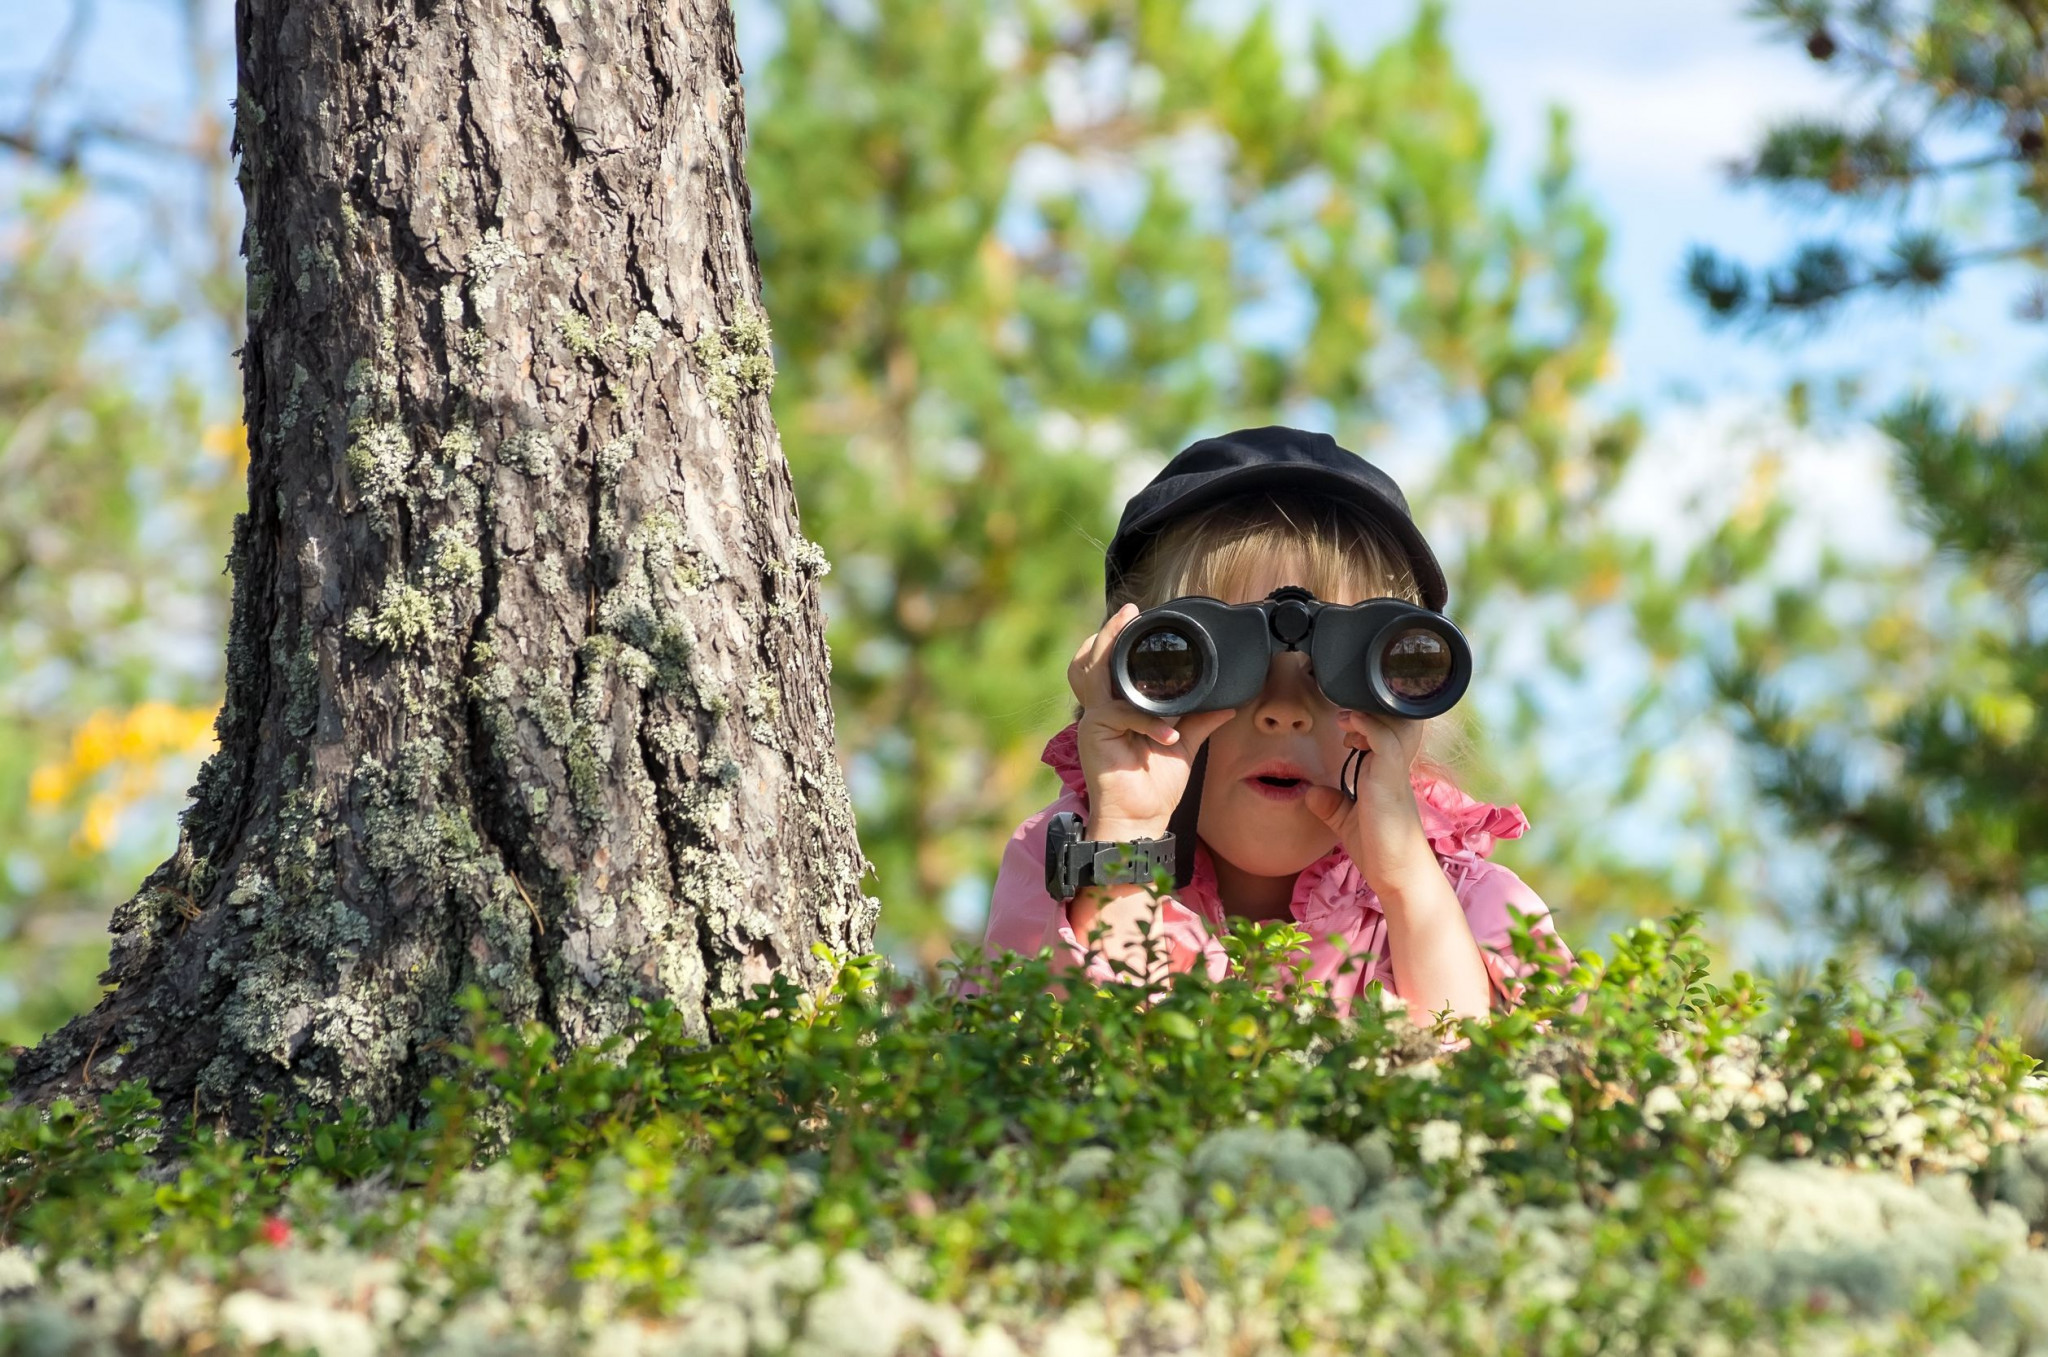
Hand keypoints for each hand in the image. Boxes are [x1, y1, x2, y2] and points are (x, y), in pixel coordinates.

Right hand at [1067, 602, 1237, 839]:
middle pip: (1091, 660)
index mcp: (1119, 709)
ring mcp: (1094, 720)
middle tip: (1128, 611)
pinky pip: (1121, 714)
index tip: (1139, 617)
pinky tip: (1167, 736)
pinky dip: (1147, 721)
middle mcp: (1102, 710)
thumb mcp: (1185, 744)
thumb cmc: (1156, 786)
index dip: (1119, 640)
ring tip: (1125, 624)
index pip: (1112, 667)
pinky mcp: (1094, 732)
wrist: (1141, 819)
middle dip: (1107, 632)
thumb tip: (1229, 703)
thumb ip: (1200, 720)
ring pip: (1092, 671)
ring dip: (1108, 646)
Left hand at [1302, 708, 1439, 896]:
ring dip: (1368, 716)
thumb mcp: (1349, 824)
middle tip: (1347, 717)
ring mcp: (1394, 774)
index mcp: (1386, 776)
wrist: (1400, 877)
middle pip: (1395, 725)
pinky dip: (1367, 726)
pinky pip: (1384, 742)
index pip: (1384, 737)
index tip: (1345, 728)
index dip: (1366, 725)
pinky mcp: (1390, 781)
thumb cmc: (1380, 852)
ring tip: (1345, 717)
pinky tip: (1350, 721)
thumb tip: (1311, 792)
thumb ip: (1333, 806)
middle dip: (1374, 713)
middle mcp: (1394, 770)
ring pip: (1393, 726)